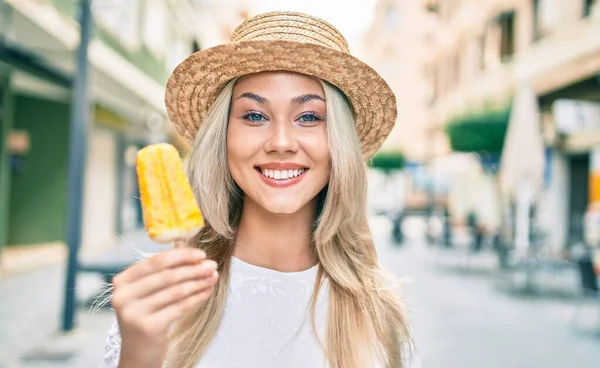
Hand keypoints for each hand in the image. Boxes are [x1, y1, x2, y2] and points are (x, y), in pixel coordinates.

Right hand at [111, 247, 217, 367]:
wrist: (138, 354)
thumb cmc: (146, 317)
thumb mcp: (144, 294)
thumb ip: (160, 274)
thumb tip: (193, 254)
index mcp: (121, 282)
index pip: (155, 262)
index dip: (180, 256)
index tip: (200, 254)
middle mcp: (123, 296)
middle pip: (167, 276)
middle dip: (193, 268)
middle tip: (212, 264)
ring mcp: (134, 313)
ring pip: (176, 291)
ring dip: (199, 281)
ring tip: (214, 276)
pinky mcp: (149, 327)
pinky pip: (180, 307)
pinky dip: (197, 297)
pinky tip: (208, 291)